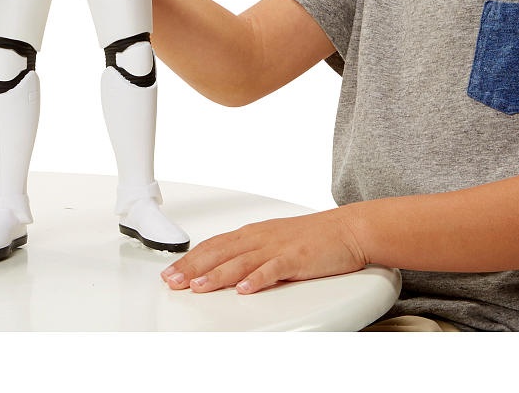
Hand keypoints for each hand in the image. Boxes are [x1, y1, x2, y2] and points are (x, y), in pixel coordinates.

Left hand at [159, 208, 366, 294]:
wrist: (347, 229)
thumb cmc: (313, 237)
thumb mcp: (274, 241)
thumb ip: (251, 253)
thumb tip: (224, 268)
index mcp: (255, 233)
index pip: (215, 245)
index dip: (191, 259)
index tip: (171, 272)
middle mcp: (262, 237)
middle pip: (221, 252)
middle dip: (193, 268)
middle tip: (172, 281)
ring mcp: (278, 247)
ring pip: (241, 261)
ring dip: (217, 274)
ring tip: (198, 286)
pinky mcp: (296, 258)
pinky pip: (274, 269)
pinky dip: (258, 279)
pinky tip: (244, 289)